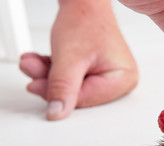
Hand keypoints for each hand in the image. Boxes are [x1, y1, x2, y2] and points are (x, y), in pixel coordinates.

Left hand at [19, 0, 137, 119]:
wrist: (84, 3)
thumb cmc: (86, 21)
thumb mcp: (70, 57)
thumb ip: (63, 87)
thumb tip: (57, 113)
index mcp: (125, 79)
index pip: (88, 100)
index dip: (59, 95)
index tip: (37, 85)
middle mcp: (122, 81)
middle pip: (79, 95)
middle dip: (52, 83)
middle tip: (34, 69)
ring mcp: (110, 78)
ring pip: (72, 89)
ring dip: (49, 77)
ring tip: (36, 62)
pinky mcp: (98, 74)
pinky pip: (73, 82)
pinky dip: (55, 73)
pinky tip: (46, 62)